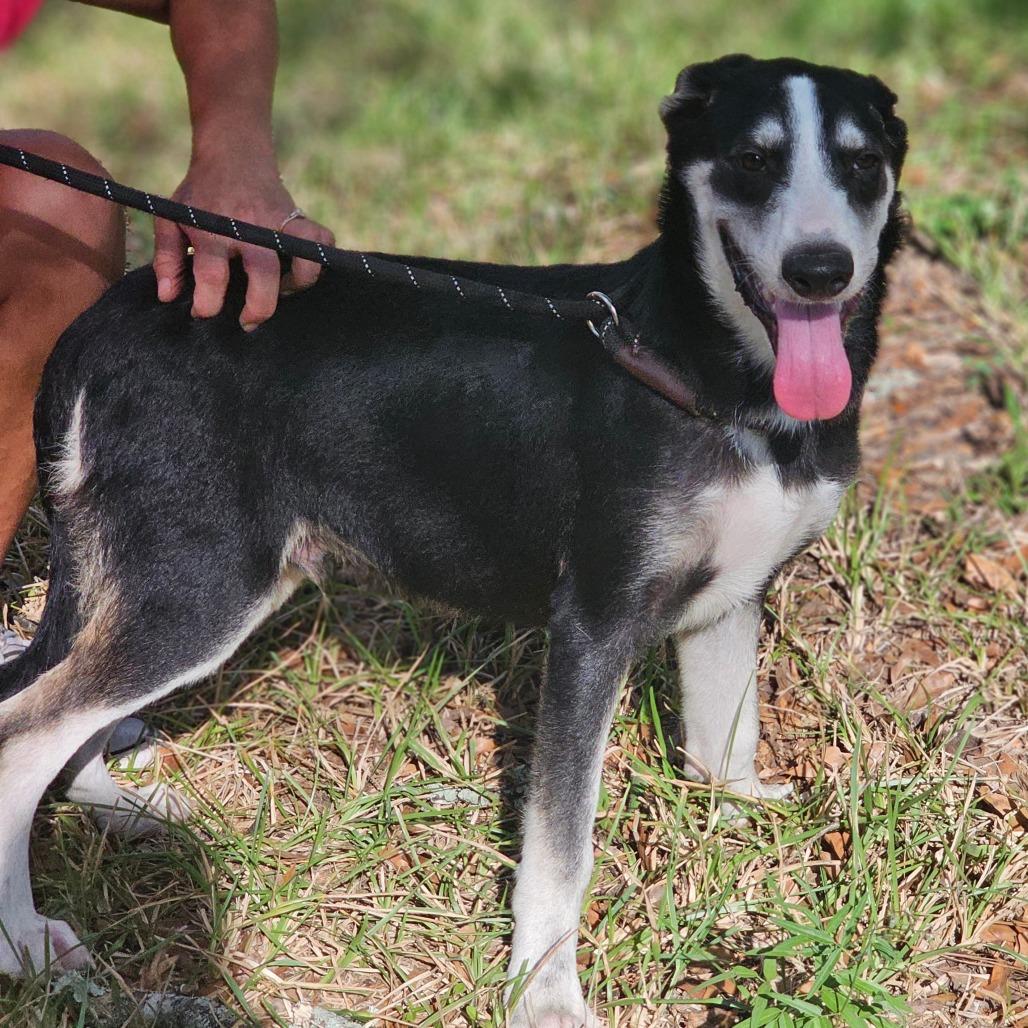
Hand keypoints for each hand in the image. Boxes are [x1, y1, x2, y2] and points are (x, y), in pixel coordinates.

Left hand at [153, 155, 334, 329]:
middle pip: (264, 274)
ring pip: (304, 258)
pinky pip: (323, 241)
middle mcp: (251, 228)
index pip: (212, 276)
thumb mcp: (172, 219)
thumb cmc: (201, 194)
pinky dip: (320, 258)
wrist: (232, 153)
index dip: (207, 304)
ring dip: (298, 282)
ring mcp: (280, 222)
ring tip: (282, 291)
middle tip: (248, 322)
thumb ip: (167, 258)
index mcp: (214, 230)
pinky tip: (301, 268)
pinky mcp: (300, 218)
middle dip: (258, 308)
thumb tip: (167, 297)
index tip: (203, 312)